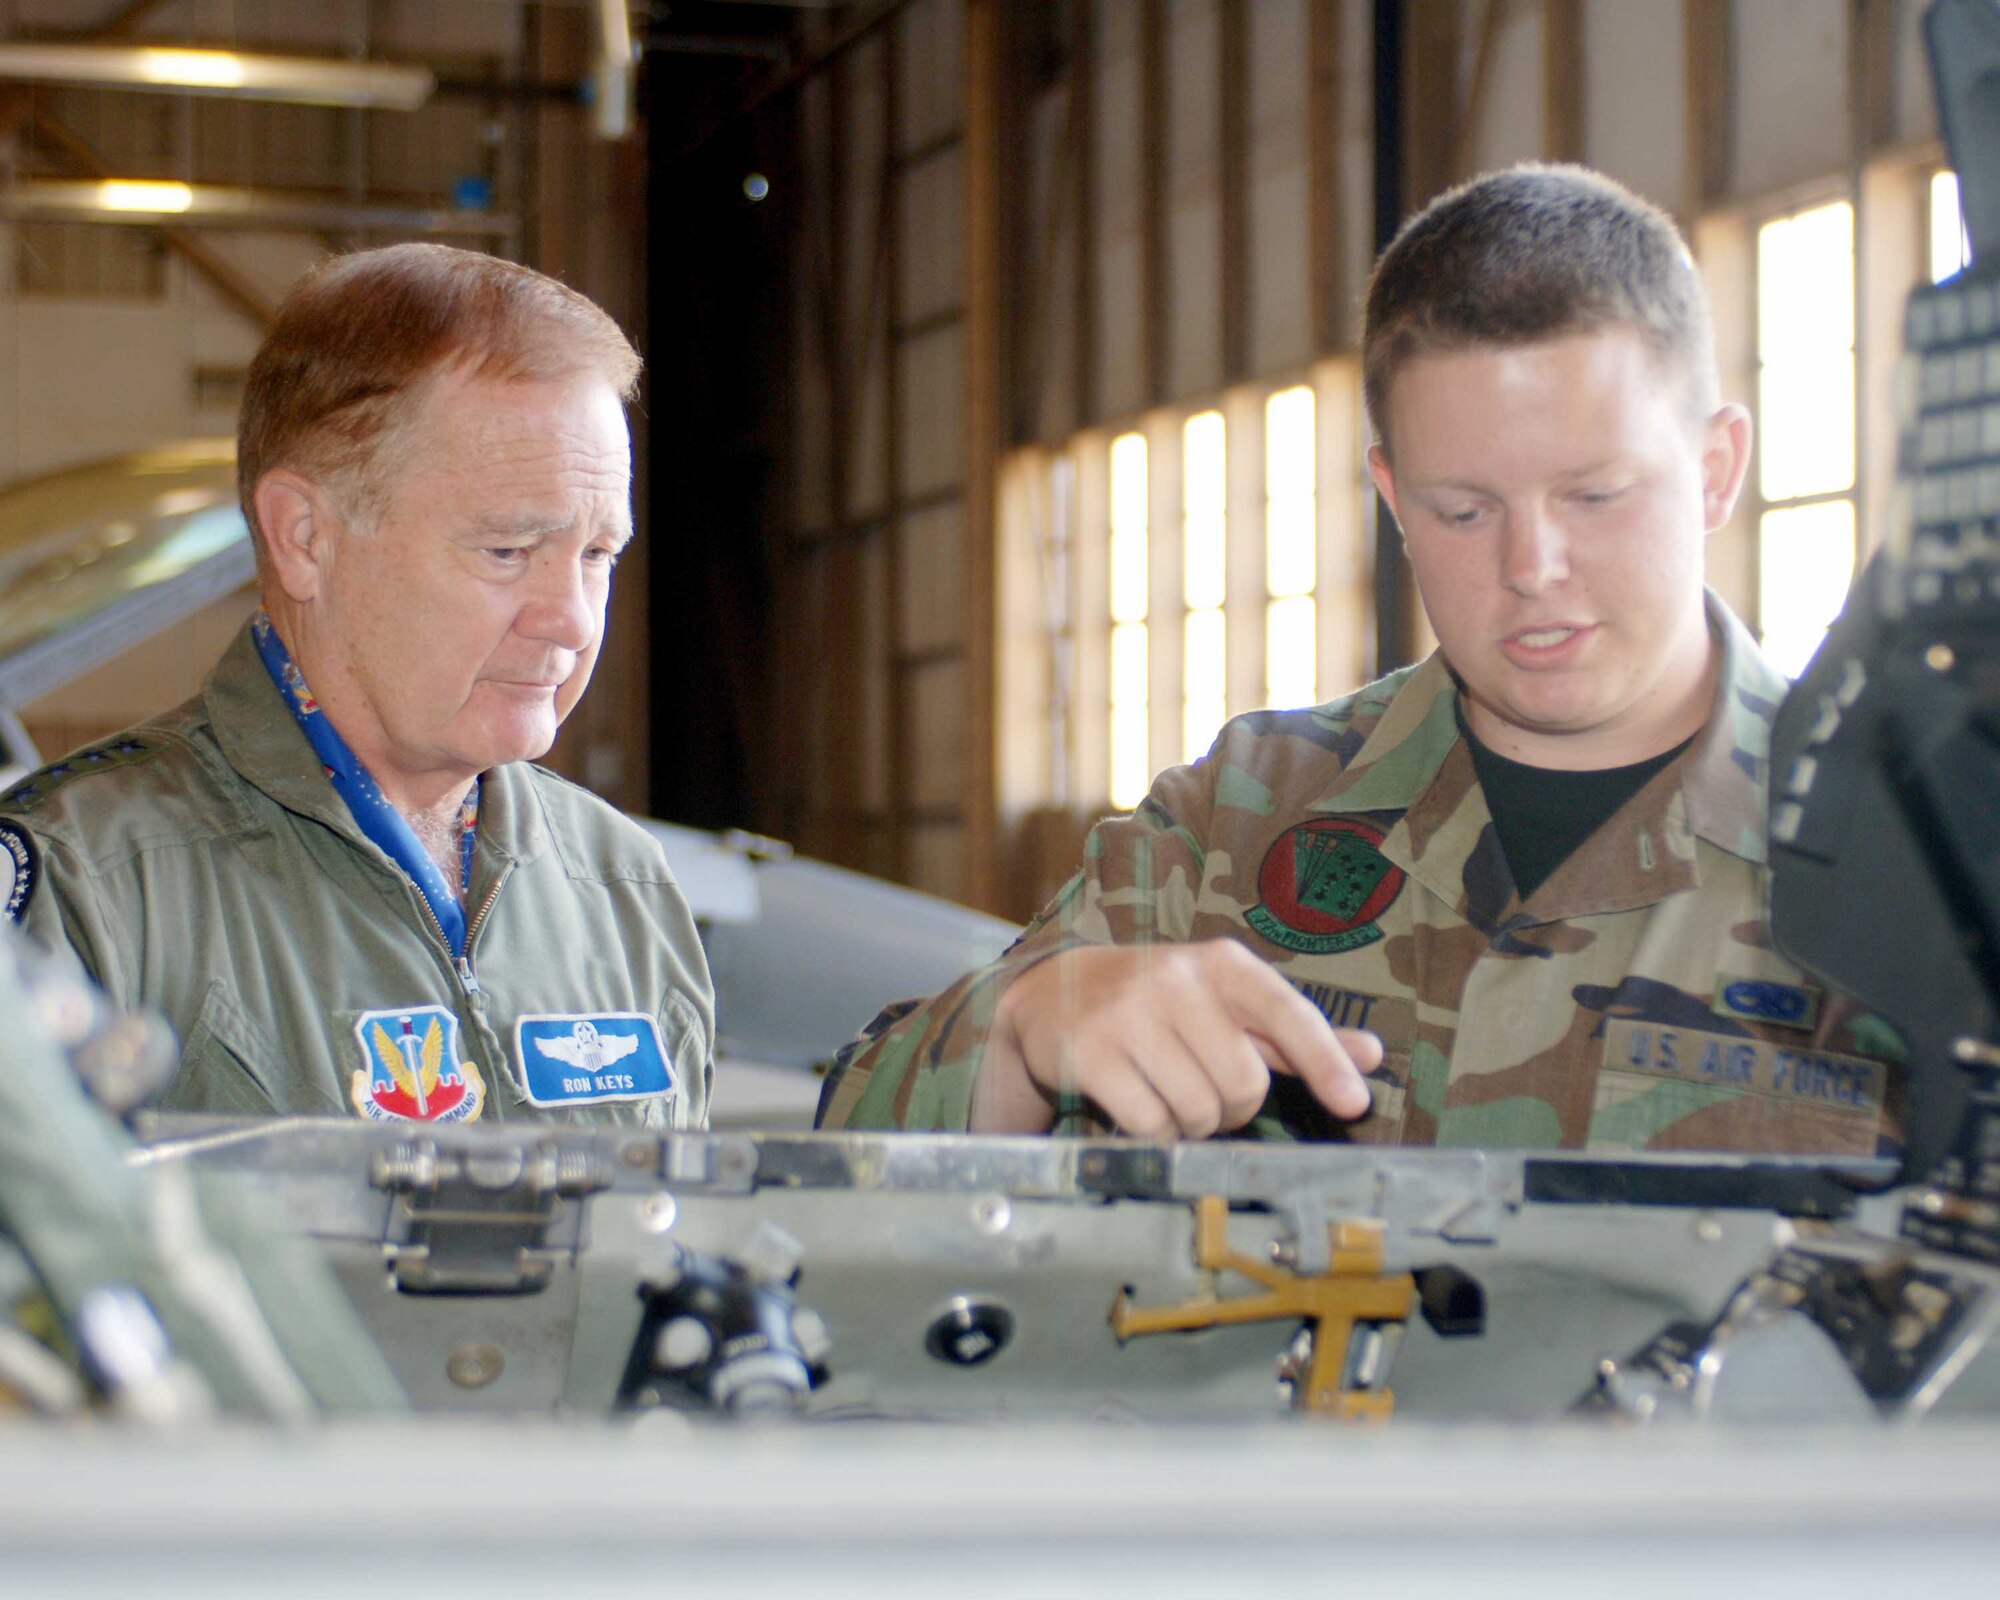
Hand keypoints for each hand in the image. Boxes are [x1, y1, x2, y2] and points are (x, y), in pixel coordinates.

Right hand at [970, 940, 1381, 1137]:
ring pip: (1198, 1111)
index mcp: (1223, 964)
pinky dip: (1155, 1134)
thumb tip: (1374, 1055)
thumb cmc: (1159, 1004)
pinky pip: (1151, 1125)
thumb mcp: (1226, 1003)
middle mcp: (1178, 981)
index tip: (1355, 1103)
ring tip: (1168, 1093)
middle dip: (1234, 1106)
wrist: (1054, 993)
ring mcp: (1129, 1016)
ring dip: (1192, 1123)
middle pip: (1244, 1083)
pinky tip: (1139, 1106)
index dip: (1326, 1061)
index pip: (1288, 1013)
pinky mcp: (1090, 1054)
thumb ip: (1293, 1033)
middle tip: (1208, 1091)